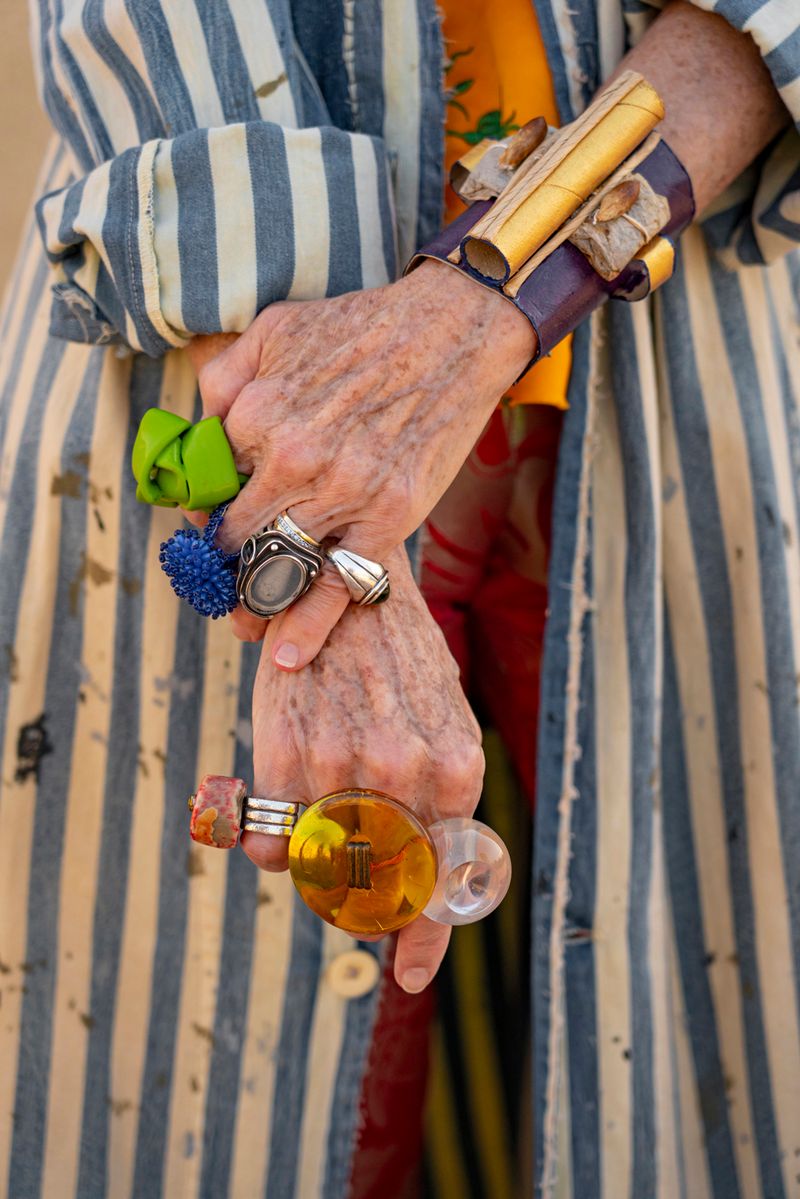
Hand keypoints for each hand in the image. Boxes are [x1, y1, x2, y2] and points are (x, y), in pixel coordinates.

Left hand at [196, 259, 535, 664]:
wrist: (454, 332)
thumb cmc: (362, 327)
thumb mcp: (274, 327)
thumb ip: (225, 377)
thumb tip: (199, 428)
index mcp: (256, 414)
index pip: (206, 488)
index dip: (201, 513)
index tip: (204, 528)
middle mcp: (292, 459)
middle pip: (235, 537)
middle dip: (219, 567)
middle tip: (216, 585)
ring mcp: (343, 493)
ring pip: (277, 569)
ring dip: (251, 606)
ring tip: (242, 625)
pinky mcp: (388, 519)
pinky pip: (338, 585)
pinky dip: (308, 627)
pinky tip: (286, 657)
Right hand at [241, 546, 484, 992]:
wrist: (343, 578)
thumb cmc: (399, 656)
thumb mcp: (444, 718)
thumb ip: (440, 795)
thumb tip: (433, 873)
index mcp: (457, 769)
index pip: (440, 882)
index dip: (422, 939)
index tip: (408, 976)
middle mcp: (406, 773)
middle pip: (377, 888)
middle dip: (359, 905)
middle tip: (344, 892)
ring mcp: (344, 768)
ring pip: (321, 871)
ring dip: (313, 873)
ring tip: (310, 841)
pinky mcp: (288, 755)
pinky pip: (271, 844)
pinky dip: (271, 848)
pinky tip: (275, 822)